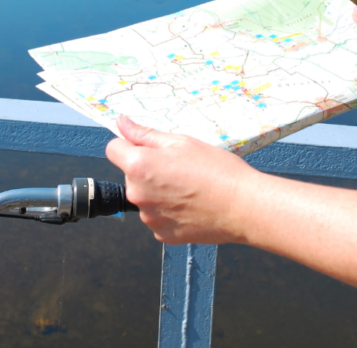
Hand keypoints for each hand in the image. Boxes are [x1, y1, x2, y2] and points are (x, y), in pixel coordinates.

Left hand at [105, 116, 260, 244]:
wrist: (243, 206)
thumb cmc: (217, 170)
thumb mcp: (181, 142)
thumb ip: (145, 134)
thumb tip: (121, 123)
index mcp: (139, 166)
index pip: (113, 149)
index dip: (128, 144)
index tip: (145, 147)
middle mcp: (137, 194)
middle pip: (130, 175)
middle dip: (147, 170)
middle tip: (178, 168)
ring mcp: (149, 217)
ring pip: (144, 197)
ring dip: (158, 192)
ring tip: (188, 188)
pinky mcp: (162, 234)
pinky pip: (158, 217)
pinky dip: (169, 212)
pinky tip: (191, 206)